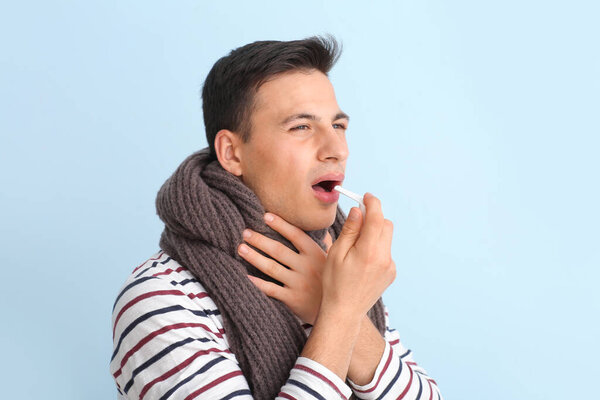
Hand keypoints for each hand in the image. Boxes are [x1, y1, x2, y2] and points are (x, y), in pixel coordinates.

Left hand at [237, 213, 332, 324]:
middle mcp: (307, 267)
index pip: (296, 235)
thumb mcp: (332, 260)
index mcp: (316, 254)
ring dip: (254, 257)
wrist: (338, 309)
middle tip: (245, 232)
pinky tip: (245, 276)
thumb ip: (325, 242)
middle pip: (279, 250)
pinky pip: (271, 289)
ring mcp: (299, 283)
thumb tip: (321, 224)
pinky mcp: (292, 299)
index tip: (265, 216)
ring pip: (271, 267)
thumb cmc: (330, 281)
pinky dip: (257, 283)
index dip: (280, 225)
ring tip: (241, 248)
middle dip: (260, 240)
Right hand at [319, 193, 395, 320]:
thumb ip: (350, 230)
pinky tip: (361, 260)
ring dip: (374, 233)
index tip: (366, 196)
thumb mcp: (336, 253)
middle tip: (358, 217)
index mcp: (368, 251)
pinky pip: (386, 251)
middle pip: (385, 224)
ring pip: (386, 238)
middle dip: (374, 217)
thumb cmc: (334, 282)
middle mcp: (384, 258)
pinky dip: (376, 247)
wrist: (344, 311)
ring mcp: (390, 266)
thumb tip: (359, 210)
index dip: (372, 203)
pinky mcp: (391, 273)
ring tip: (356, 243)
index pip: (376, 217)